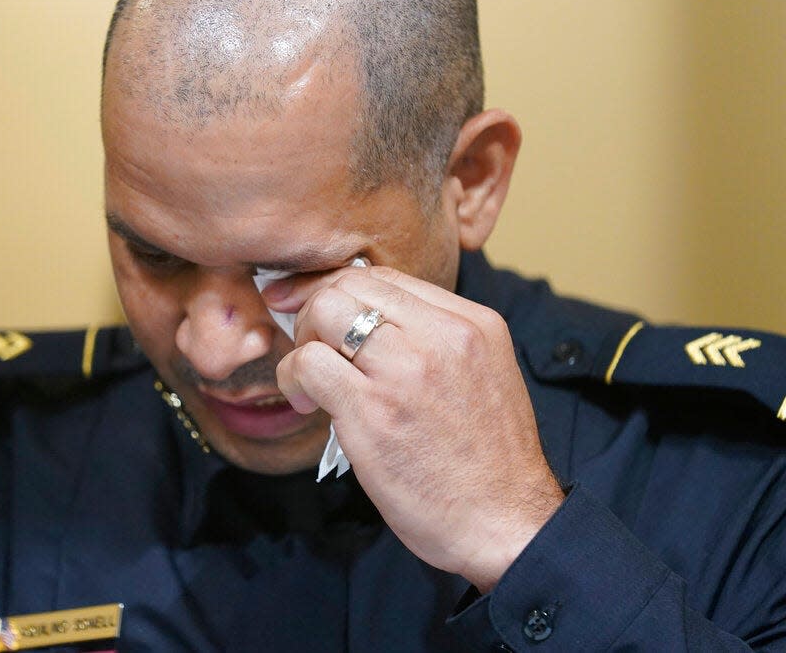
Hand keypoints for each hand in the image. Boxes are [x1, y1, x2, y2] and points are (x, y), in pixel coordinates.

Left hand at [264, 265, 563, 591]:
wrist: (505, 522)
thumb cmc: (488, 461)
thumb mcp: (483, 375)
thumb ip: (435, 342)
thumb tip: (369, 323)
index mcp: (472, 323)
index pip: (386, 277)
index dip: (341, 288)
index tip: (316, 307)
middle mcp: (441, 336)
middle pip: (349, 284)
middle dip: (316, 310)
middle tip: (314, 349)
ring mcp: (405, 370)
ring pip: (324, 311)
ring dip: (303, 342)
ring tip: (311, 381)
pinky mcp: (372, 411)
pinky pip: (308, 364)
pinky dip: (294, 378)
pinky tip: (308, 403)